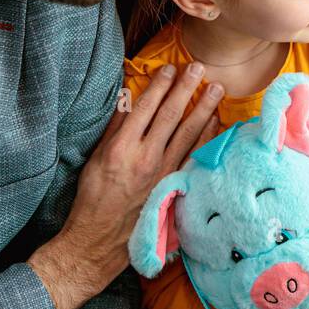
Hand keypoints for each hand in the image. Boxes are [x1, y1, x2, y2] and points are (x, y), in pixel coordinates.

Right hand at [28, 63, 223, 308]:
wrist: (99, 241)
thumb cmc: (92, 199)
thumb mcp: (94, 160)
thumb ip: (114, 129)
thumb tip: (128, 101)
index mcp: (122, 148)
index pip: (145, 108)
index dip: (159, 86)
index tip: (170, 69)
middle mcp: (145, 158)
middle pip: (170, 116)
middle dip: (186, 89)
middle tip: (199, 68)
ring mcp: (163, 173)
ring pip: (188, 134)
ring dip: (204, 109)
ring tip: (217, 89)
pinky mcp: (173, 187)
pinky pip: (194, 157)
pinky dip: (206, 139)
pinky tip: (216, 123)